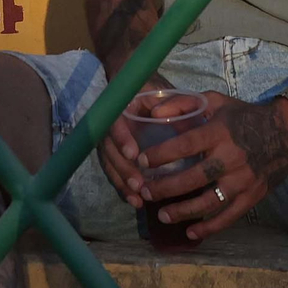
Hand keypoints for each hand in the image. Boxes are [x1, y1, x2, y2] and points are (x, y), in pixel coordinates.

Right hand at [96, 76, 174, 208]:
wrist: (134, 86)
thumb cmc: (150, 88)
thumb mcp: (160, 91)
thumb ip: (170, 104)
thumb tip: (179, 125)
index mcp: (117, 107)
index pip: (114, 123)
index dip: (121, 138)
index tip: (133, 154)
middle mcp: (107, 124)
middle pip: (108, 149)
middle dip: (123, 169)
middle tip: (139, 185)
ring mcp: (108, 140)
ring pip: (109, 163)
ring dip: (122, 182)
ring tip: (138, 198)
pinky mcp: (112, 153)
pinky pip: (113, 171)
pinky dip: (122, 186)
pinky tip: (135, 201)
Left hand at [137, 93, 287, 241]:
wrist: (286, 131)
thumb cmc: (243, 115)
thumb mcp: (214, 100)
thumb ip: (182, 104)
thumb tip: (153, 112)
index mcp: (220, 132)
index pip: (186, 144)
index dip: (161, 154)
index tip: (141, 161)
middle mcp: (231, 158)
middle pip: (194, 178)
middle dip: (166, 187)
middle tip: (145, 192)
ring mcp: (243, 180)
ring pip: (210, 201)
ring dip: (184, 211)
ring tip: (162, 215)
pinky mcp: (253, 195)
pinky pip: (230, 216)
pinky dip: (211, 227)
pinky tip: (192, 232)